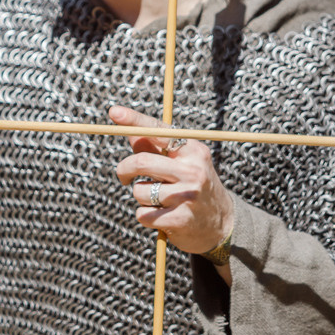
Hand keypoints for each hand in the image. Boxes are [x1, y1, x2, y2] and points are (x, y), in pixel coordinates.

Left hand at [109, 104, 235, 258]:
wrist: (221, 223)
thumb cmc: (192, 186)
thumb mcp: (181, 162)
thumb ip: (154, 147)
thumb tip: (129, 130)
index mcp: (192, 151)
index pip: (159, 131)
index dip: (134, 120)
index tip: (113, 111)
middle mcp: (192, 171)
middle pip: (141, 162)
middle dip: (124, 169)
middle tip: (123, 177)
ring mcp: (187, 195)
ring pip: (139, 191)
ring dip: (139, 196)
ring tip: (157, 199)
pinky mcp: (181, 219)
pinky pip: (143, 214)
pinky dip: (145, 216)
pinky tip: (161, 215)